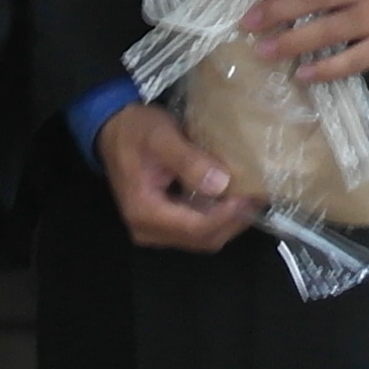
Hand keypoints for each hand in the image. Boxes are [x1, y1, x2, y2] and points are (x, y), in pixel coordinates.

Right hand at [100, 100, 260, 252]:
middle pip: (202, 239)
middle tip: (257, 196)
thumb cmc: (134, 131)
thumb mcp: (161, 137)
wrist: (112, 129)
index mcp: (145, 212)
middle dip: (234, 221)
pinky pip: (196, 228)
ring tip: (250, 196)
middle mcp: (148, 229)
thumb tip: (220, 184)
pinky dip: (218, 217)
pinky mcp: (163, 221)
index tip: (249, 195)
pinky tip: (232, 198)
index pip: (196, 228)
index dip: (228, 215)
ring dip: (229, 220)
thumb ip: (189, 161)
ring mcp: (155, 229)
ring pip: (202, 237)